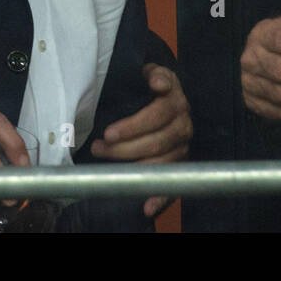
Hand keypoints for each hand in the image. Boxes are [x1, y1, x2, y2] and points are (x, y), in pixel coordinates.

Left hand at [91, 64, 191, 217]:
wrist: (170, 100)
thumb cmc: (152, 88)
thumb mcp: (153, 74)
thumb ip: (153, 73)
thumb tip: (154, 81)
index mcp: (175, 101)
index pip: (156, 115)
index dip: (131, 126)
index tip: (108, 133)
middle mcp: (183, 125)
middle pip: (154, 142)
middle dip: (121, 148)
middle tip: (97, 147)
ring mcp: (183, 147)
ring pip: (158, 163)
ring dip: (130, 167)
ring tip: (104, 161)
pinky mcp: (181, 165)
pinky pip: (173, 185)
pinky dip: (160, 199)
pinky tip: (146, 207)